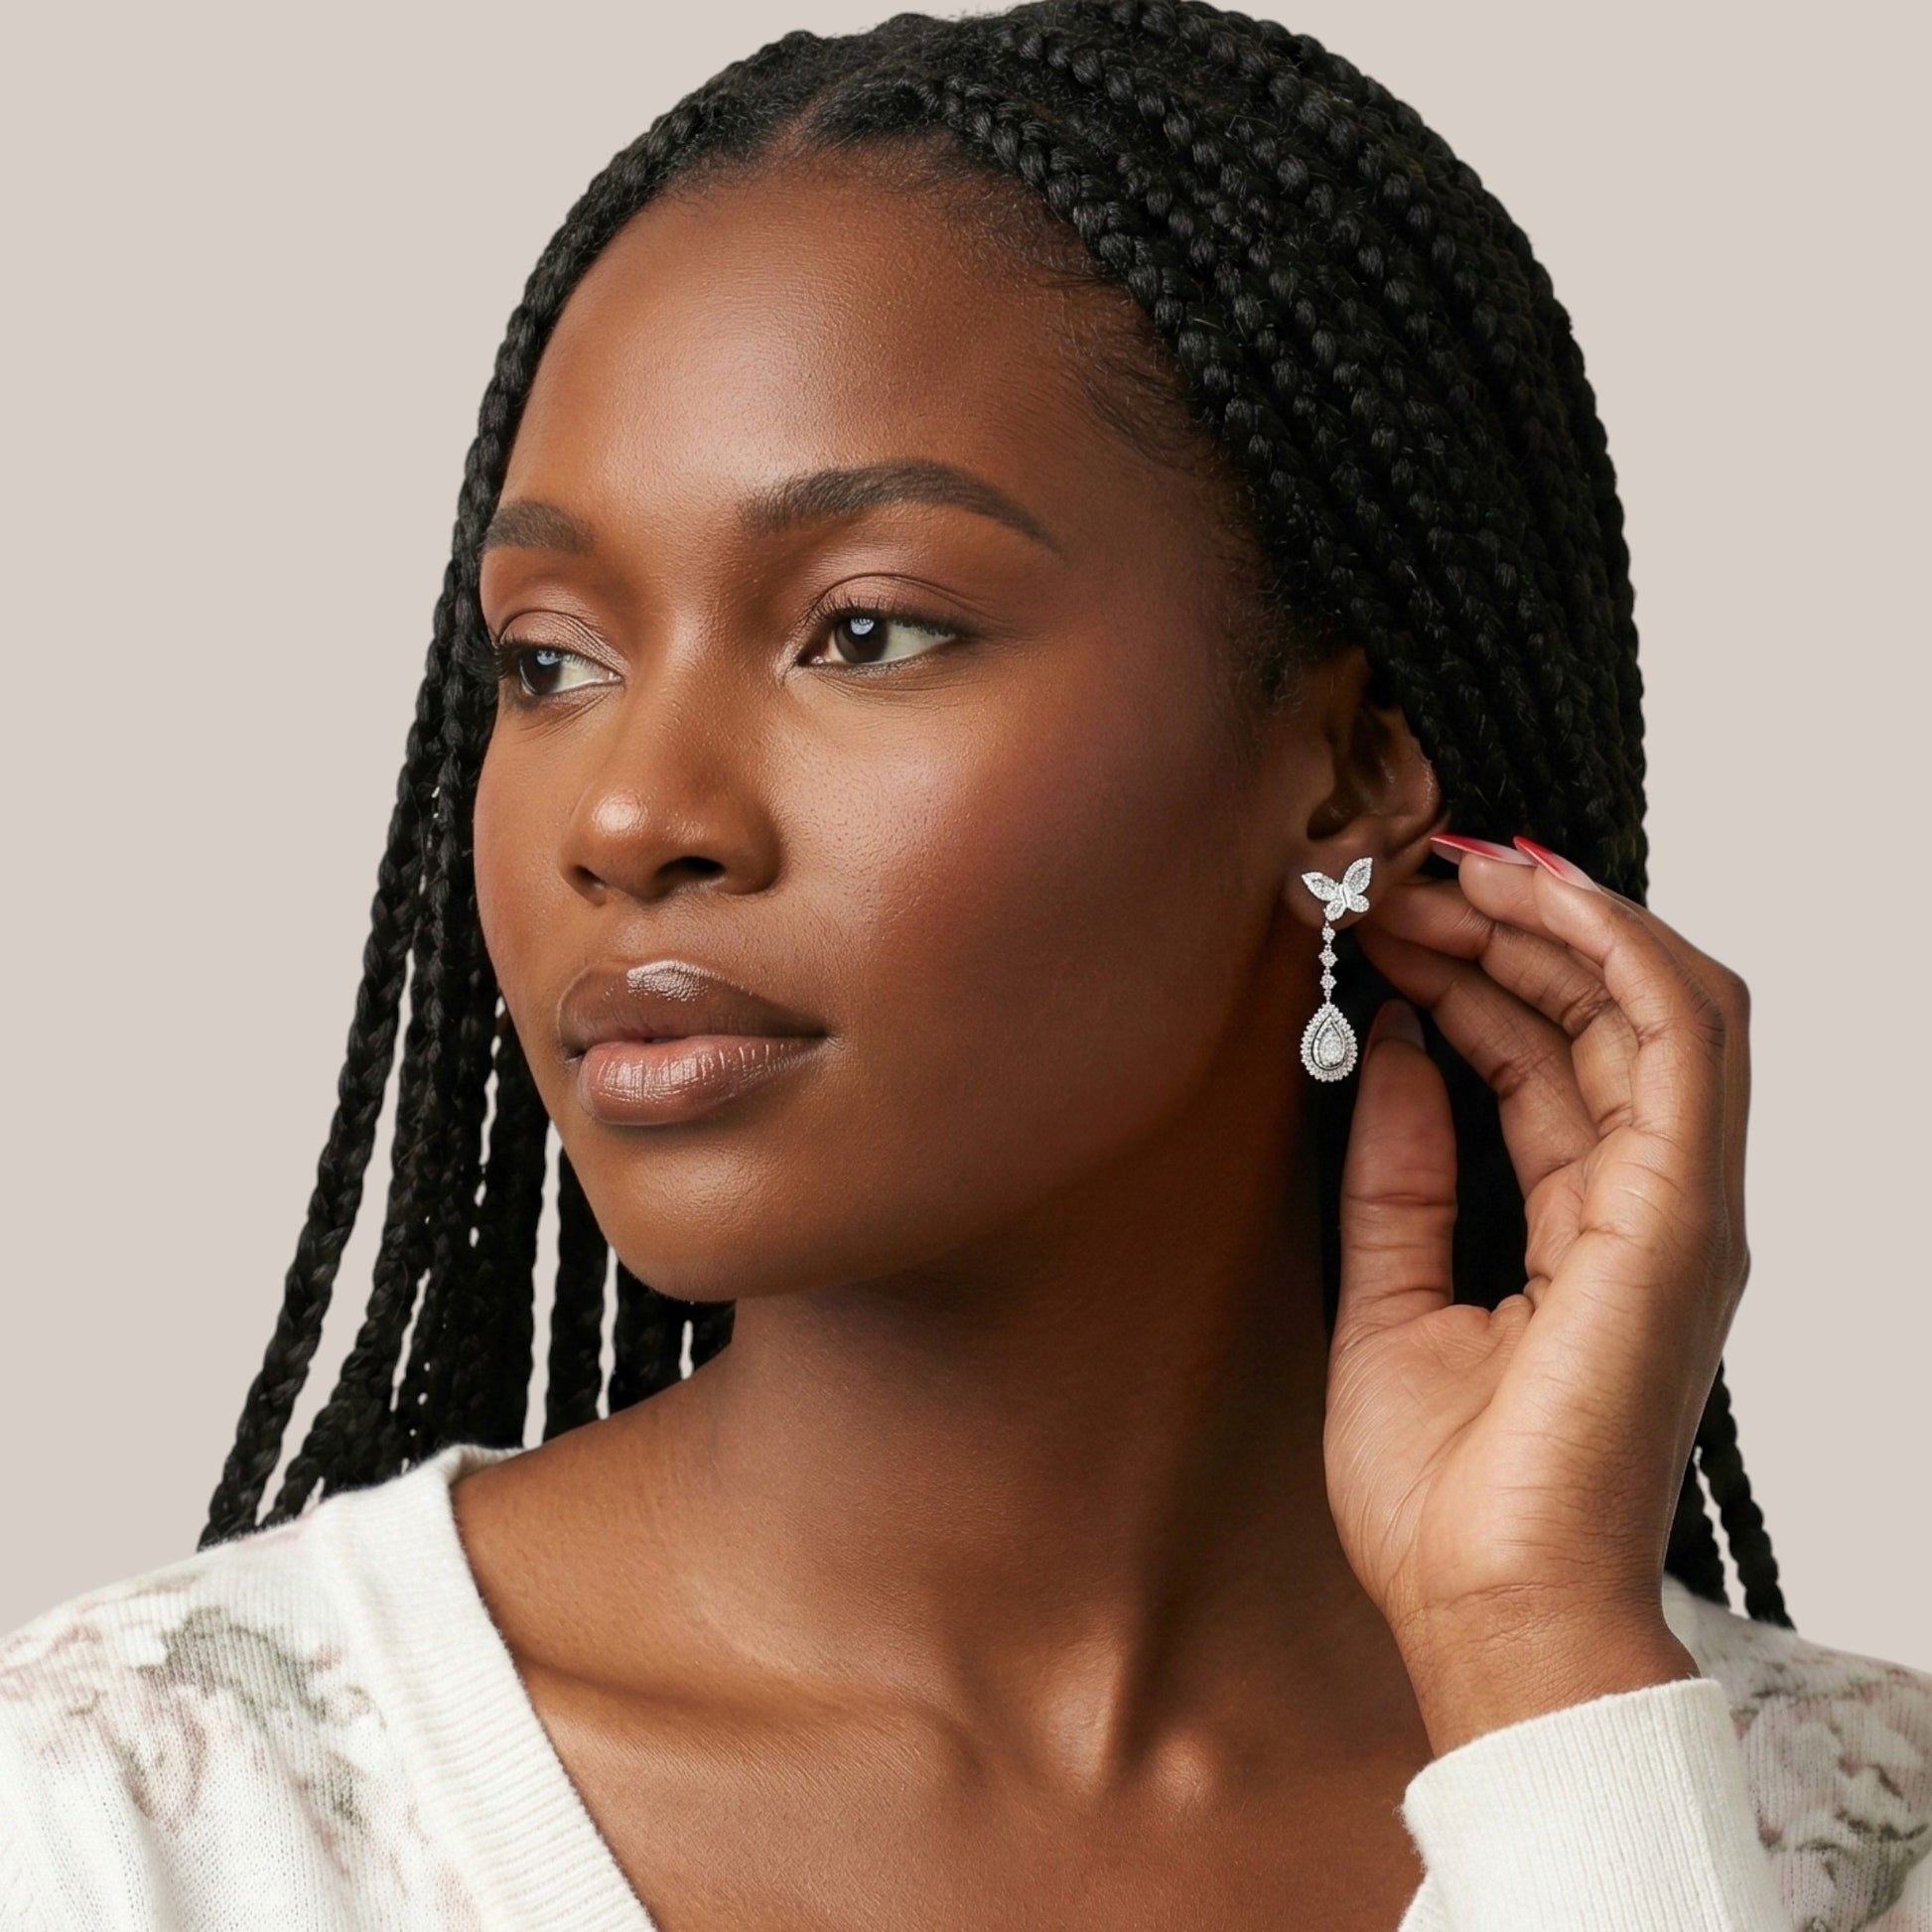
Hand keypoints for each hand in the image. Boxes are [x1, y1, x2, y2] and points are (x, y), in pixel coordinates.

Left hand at [1324, 836, 1744, 1751]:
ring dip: (1554, 922)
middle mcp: (1648, 1209)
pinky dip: (1613, 952)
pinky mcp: (1679, 1218)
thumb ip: (1401, 1173)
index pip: (1548, 1061)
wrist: (1483, 1613)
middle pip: (1599, 1018)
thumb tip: (1397, 1053)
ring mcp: (1676, 1210)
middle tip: (1404, 880)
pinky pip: (1678, 1043)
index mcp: (1587, 1233)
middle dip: (1506, 930)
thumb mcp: (1386, 1298)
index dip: (1473, 976)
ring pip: (1651, 1005)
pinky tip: (1531, 899)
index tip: (1385, 926)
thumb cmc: (1444, 1498)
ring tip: (1450, 872)